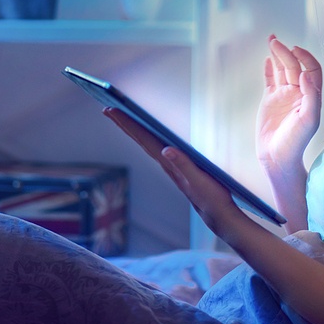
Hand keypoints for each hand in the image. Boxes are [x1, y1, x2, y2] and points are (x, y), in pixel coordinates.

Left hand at [103, 108, 241, 232]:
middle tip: (107, 108)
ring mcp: (170, 165)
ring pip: (146, 143)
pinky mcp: (176, 167)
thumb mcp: (199, 180)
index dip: (127, 123)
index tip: (110, 109)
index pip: (143, 138)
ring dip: (133, 129)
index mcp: (168, 162)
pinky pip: (156, 147)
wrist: (217, 215)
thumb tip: (166, 149)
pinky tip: (147, 133)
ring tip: (121, 117)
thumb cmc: (210, 198)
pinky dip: (147, 137)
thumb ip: (184, 164)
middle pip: (140, 138)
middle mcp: (165, 162)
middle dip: (124, 123)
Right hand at [256, 35, 322, 179]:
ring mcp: (283, 96)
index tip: (294, 50)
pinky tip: (266, 59)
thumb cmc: (296, 142)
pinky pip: (270, 80)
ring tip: (272, 40)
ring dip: (277, 55)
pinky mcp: (270, 101)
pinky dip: (268, 69)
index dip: (305, 58)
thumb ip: (310, 96)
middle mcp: (298, 93)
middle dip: (285, 52)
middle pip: (293, 66)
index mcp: (310, 96)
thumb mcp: (308, 120)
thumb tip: (306, 74)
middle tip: (274, 41)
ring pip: (281, 70)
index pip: (311, 70)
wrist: (277, 157)